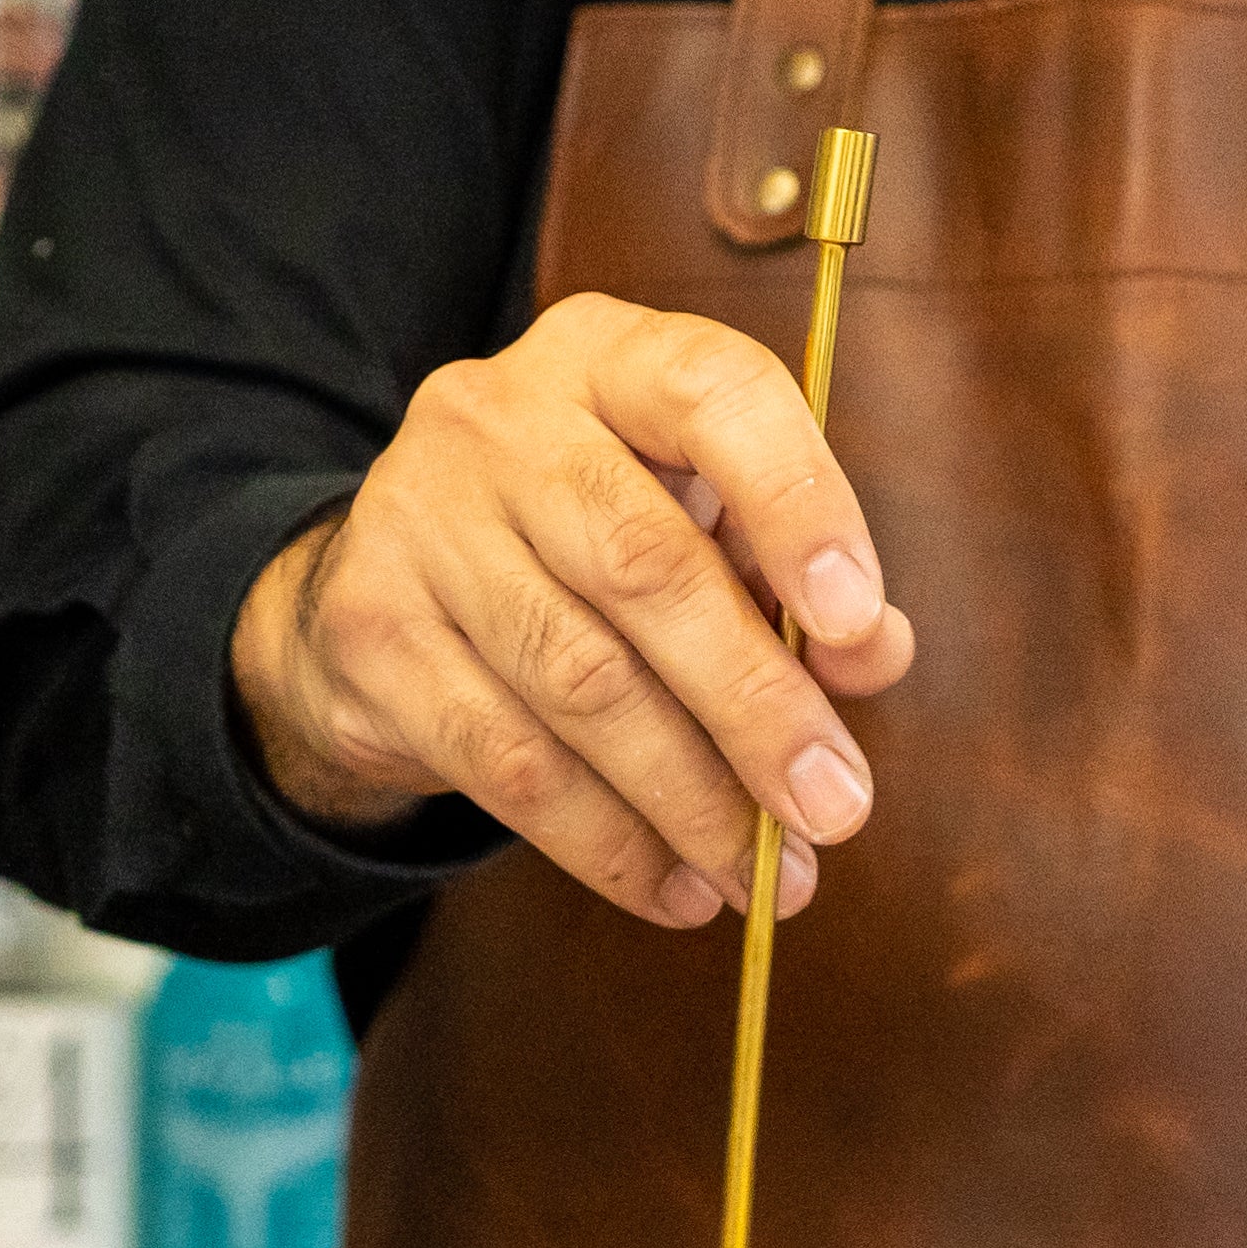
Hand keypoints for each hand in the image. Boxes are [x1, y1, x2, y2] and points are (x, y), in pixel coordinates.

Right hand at [231, 291, 917, 929]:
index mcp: (606, 357)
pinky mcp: (371, 633)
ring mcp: (419, 520)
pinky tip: (675, 890)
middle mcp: (499, 417)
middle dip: (756, 706)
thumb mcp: (692, 521)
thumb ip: (789, 575)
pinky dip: (606, 843)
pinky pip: (506, 761)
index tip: (861, 629)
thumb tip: (875, 654)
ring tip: (765, 876)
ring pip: (579, 682)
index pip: (712, 393)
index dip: (798, 505)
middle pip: (645, 565)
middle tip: (837, 808)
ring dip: (691, 800)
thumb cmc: (583, 545)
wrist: (381, 582)